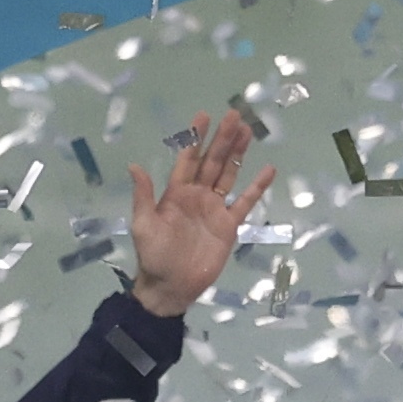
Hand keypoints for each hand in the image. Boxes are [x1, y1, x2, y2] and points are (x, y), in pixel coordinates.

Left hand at [127, 108, 276, 316]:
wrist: (172, 286)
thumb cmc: (154, 256)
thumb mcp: (143, 224)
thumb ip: (143, 195)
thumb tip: (134, 165)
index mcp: (176, 192)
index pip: (188, 158)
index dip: (196, 138)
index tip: (204, 116)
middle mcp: (197, 195)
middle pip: (212, 161)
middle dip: (222, 138)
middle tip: (234, 115)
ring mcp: (215, 209)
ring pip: (228, 174)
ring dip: (237, 154)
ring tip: (247, 132)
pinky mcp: (229, 225)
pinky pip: (245, 202)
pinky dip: (257, 187)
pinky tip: (267, 170)